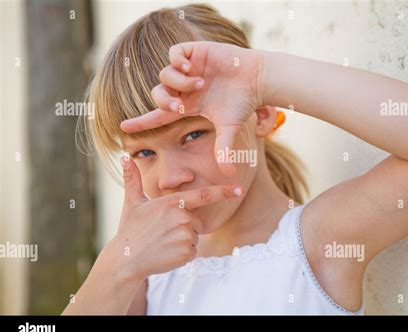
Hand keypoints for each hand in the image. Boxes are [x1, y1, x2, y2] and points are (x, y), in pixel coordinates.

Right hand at [111, 155, 242, 281]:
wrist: (125, 260)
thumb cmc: (129, 230)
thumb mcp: (131, 202)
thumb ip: (132, 179)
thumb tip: (123, 157)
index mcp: (172, 203)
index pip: (203, 195)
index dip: (224, 192)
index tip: (239, 189)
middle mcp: (182, 218)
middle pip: (195, 221)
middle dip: (184, 226)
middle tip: (162, 232)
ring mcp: (185, 236)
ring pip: (194, 237)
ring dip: (182, 241)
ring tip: (162, 243)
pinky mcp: (187, 253)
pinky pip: (192, 251)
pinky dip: (182, 254)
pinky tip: (166, 253)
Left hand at [120, 41, 265, 175]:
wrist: (256, 79)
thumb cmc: (243, 103)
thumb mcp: (229, 128)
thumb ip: (224, 149)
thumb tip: (230, 174)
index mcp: (188, 106)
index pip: (158, 114)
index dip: (141, 121)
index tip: (123, 128)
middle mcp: (184, 89)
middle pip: (157, 94)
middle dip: (165, 103)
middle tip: (181, 108)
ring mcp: (188, 70)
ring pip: (164, 75)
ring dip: (177, 83)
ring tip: (198, 84)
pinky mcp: (194, 52)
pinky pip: (174, 54)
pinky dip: (177, 62)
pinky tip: (190, 68)